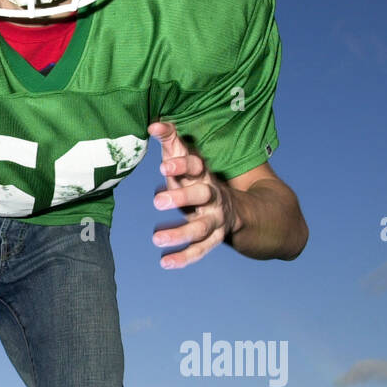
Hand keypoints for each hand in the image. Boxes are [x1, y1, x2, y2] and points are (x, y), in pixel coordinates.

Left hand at [148, 119, 239, 269]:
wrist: (233, 206)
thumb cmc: (196, 179)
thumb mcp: (185, 159)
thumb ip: (170, 140)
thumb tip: (153, 124)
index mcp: (204, 175)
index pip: (197, 166)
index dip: (182, 164)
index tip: (163, 166)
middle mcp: (213, 196)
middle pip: (202, 195)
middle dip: (182, 197)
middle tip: (157, 200)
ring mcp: (215, 220)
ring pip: (200, 227)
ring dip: (179, 233)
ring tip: (155, 237)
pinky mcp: (213, 239)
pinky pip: (200, 250)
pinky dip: (184, 258)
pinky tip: (165, 262)